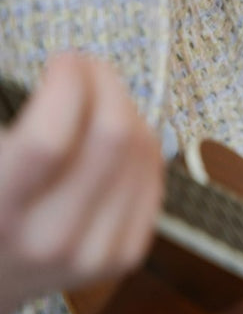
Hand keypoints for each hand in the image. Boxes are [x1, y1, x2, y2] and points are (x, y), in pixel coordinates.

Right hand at [0, 53, 163, 313]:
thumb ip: (17, 129)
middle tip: (86, 66)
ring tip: (97, 95)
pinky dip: (141, 140)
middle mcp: (50, 241)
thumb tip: (68, 70)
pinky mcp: (126, 253)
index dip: (67, 86)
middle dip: (105, 83)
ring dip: (126, 106)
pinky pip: (154, 176)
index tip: (61, 60)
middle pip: (112, 139)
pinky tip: (115, 130)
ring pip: (142, 151)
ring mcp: (95, 253)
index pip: (48, 141)